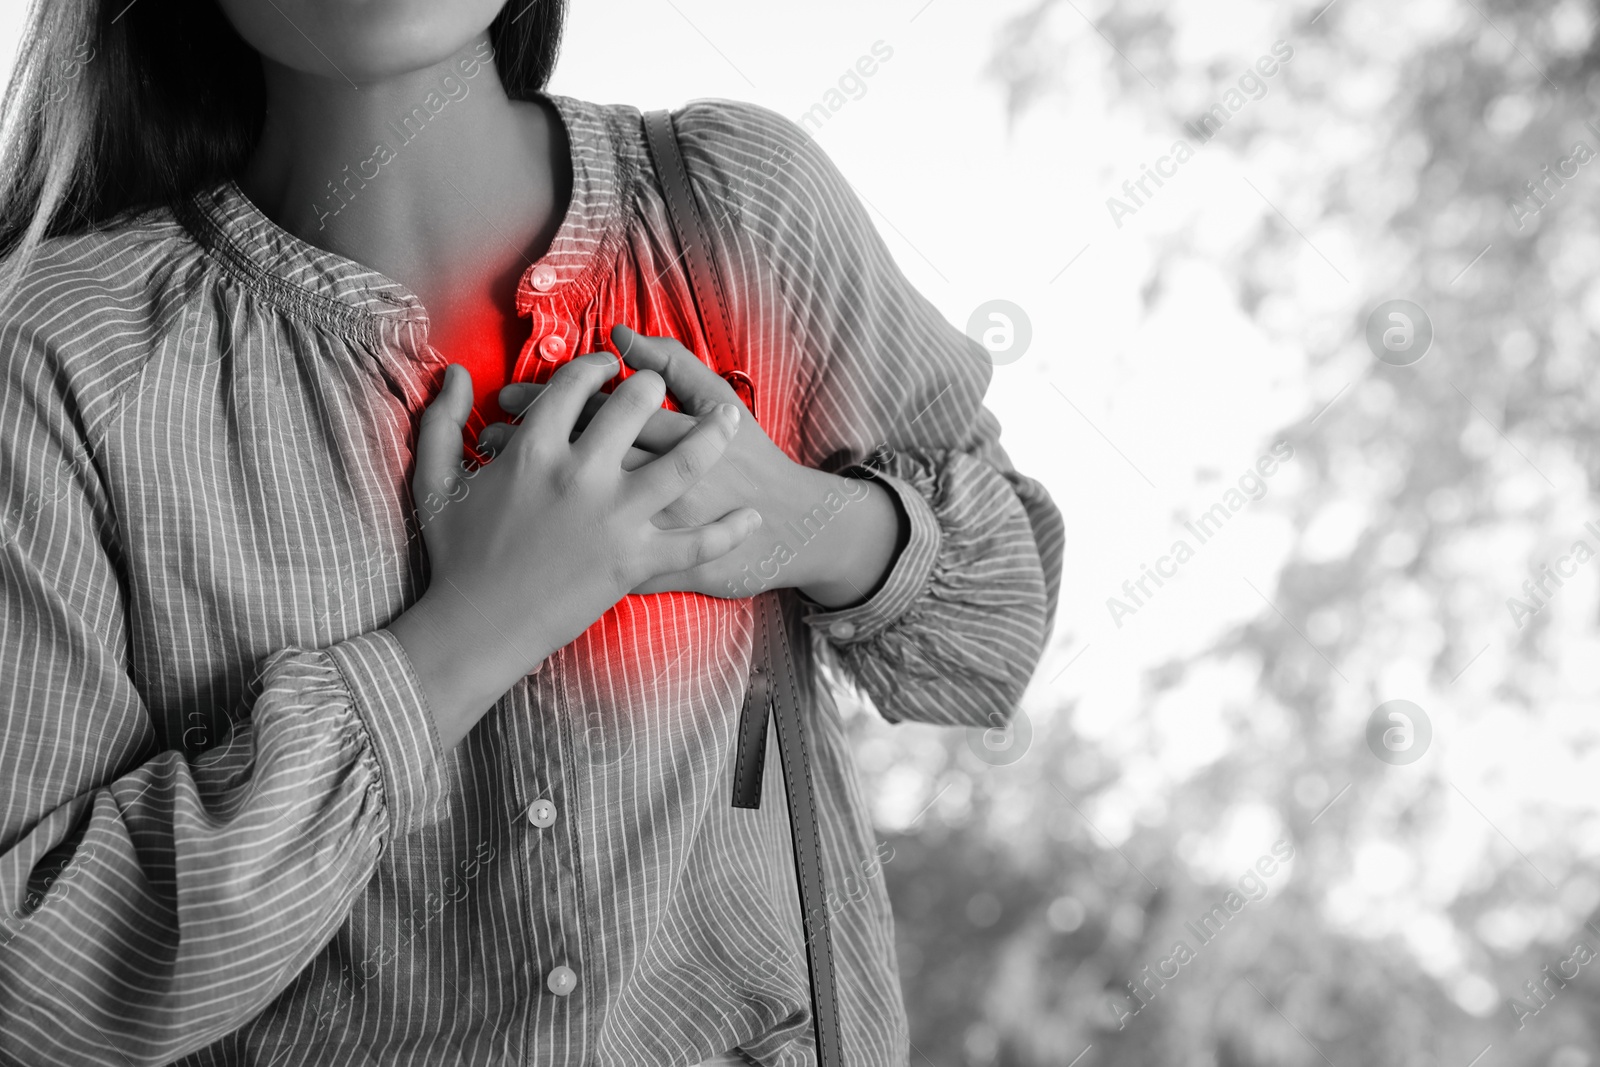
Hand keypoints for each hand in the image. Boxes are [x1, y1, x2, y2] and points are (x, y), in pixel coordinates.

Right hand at [388, 354, 760, 747]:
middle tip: (660, 389)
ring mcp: (615, 518)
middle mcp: (582, 474)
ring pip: (682, 461)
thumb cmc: (455, 555)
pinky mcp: (636, 561)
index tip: (607, 368)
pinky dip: (728, 531)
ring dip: (712, 435)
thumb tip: (457, 373)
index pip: (577, 384)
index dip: (595, 368)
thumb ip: (442, 421)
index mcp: (536, 449)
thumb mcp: (436, 481)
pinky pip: (696, 543)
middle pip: (635, 405)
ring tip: (730, 420)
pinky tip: (750, 516)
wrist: (477, 627)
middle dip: (651, 387)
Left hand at [481, 326, 903, 605]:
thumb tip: (620, 334)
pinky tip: (525, 530)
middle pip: (563, 455)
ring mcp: (642, 530)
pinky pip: (587, 560)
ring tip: (499, 469)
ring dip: (525, 487)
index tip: (510, 395)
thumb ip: (674, 363)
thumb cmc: (754, 460)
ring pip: (565, 507)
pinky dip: (551, 548)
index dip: (539, 400)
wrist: (793, 527)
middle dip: (520, 439)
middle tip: (492, 429)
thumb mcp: (719, 400)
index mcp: (659, 436)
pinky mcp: (646, 570)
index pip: (583, 410)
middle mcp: (642, 482)